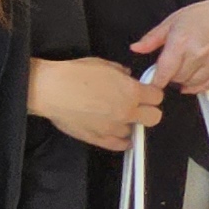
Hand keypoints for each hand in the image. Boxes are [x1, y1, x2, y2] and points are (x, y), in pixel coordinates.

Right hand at [31, 54, 164, 153]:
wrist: (51, 90)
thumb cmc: (75, 74)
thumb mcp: (103, 64)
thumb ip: (121, 72)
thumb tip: (127, 76)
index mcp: (131, 91)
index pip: (157, 96)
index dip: (151, 93)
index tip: (145, 92)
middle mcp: (127, 112)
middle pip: (154, 118)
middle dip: (148, 111)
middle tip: (137, 106)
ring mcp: (114, 128)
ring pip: (133, 131)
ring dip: (128, 124)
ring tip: (115, 116)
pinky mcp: (100, 139)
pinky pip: (119, 145)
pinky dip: (121, 140)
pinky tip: (117, 132)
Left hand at [133, 0, 208, 95]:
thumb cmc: (204, 15)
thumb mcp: (174, 20)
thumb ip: (153, 37)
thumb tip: (136, 49)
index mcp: (182, 39)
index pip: (163, 71)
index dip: (155, 81)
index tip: (152, 83)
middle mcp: (199, 52)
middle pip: (176, 79)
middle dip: (171, 75)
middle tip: (174, 64)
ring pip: (190, 85)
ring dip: (184, 80)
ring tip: (187, 66)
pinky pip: (205, 86)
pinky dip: (197, 84)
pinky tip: (196, 73)